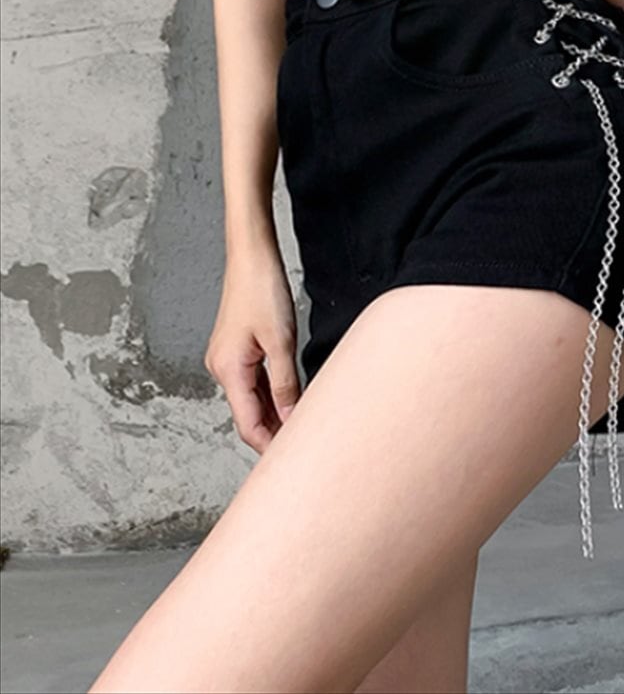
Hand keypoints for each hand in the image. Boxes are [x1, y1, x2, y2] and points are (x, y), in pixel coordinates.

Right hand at [204, 246, 301, 453]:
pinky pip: (254, 383)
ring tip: (302, 431)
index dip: (269, 446)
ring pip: (252, 401)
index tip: (292, 462)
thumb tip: (292, 418)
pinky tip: (291, 403)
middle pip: (248, 416)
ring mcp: (228, 360)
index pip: (248, 424)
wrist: (251, 259)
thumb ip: (286, 383)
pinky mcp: (237, 351)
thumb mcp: (281, 341)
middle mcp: (222, 369)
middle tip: (304, 451)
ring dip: (274, 416)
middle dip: (273, 435)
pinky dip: (271, 397)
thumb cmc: (263, 291)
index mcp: (229, 370)